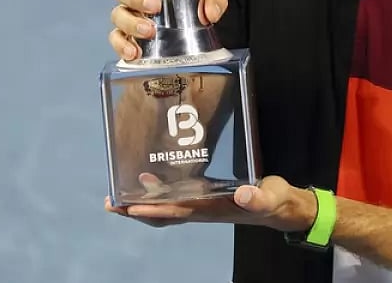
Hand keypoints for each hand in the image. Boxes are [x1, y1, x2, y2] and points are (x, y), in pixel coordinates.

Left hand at [104, 174, 316, 231]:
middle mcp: (201, 208)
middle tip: (111, 201)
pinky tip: (151, 178)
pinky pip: (176, 196)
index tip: (127, 204)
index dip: (150, 208)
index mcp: (211, 209)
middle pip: (161, 214)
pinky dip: (159, 191)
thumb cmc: (274, 201)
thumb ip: (258, 197)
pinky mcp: (206, 195)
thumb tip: (243, 194)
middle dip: (135, 209)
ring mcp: (202, 204)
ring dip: (142, 201)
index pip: (174, 211)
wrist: (280, 206)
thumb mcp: (270, 196)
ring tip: (121, 191)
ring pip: (165, 207)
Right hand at [108, 0, 229, 60]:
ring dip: (131, 22)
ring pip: (118, 14)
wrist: (194, 38)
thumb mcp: (209, 2)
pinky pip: (116, 39)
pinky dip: (122, 45)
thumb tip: (210, 12)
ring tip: (149, 32)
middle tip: (155, 6)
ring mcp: (129, 17)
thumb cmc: (194, 11)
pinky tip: (134, 52)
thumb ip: (214, 2)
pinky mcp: (127, 38)